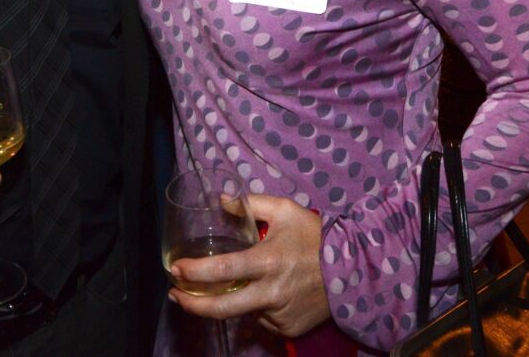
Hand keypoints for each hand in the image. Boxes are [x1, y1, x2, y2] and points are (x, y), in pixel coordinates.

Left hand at [168, 194, 330, 338]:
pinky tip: (264, 294)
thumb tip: (221, 200)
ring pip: (242, 314)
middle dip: (192, 305)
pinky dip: (256, 309)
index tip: (175, 270)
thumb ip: (250, 205)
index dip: (194, 273)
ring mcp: (280, 314)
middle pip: (222, 308)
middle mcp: (271, 293)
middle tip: (176, 297)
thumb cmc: (316, 236)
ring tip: (230, 286)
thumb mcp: (285, 211)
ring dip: (230, 302)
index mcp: (267, 262)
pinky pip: (262, 321)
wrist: (354, 268)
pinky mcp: (288, 329)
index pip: (222, 271)